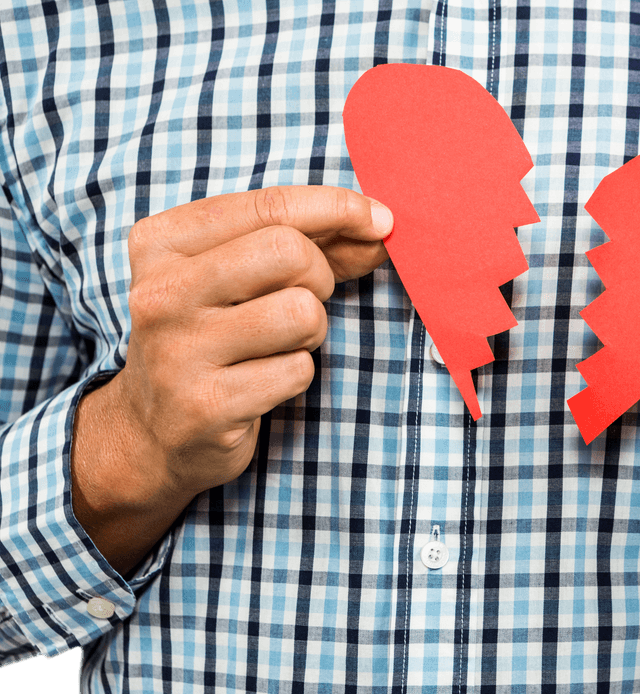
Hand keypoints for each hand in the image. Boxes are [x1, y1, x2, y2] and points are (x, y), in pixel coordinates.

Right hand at [72, 186, 390, 574]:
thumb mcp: (241, 276)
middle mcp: (161, 292)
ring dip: (312, 330)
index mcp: (162, 243)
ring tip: (279, 344)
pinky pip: (298, 370)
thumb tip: (378, 228)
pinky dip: (298, 374)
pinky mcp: (206, 405)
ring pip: (302, 311)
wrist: (153, 432)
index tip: (380, 220)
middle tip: (304, 301)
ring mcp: (179, 351)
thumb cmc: (214, 337)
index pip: (270, 206)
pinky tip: (262, 382)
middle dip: (319, 276)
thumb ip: (308, 243)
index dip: (339, 208)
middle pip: (290, 251)